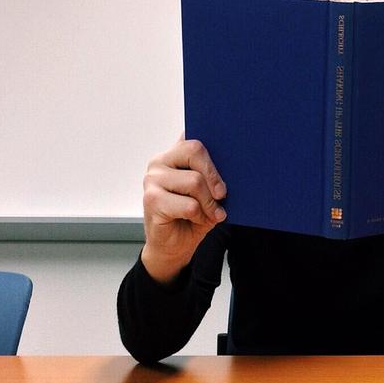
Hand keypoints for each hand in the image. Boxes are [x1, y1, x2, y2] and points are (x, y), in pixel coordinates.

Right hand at [140, 135, 226, 284]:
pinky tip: (196, 220)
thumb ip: (213, 177)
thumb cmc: (193, 216)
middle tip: (222, 194)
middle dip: (214, 175)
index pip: (193, 135)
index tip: (224, 157)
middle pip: (195, 150)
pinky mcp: (151, 200)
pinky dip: (200, 216)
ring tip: (209, 213)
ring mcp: (153, 179)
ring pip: (195, 181)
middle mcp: (160, 161)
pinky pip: (189, 205)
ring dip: (209, 203)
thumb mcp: (209, 193)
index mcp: (174, 154)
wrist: (173, 247)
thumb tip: (232, 168)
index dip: (212, 143)